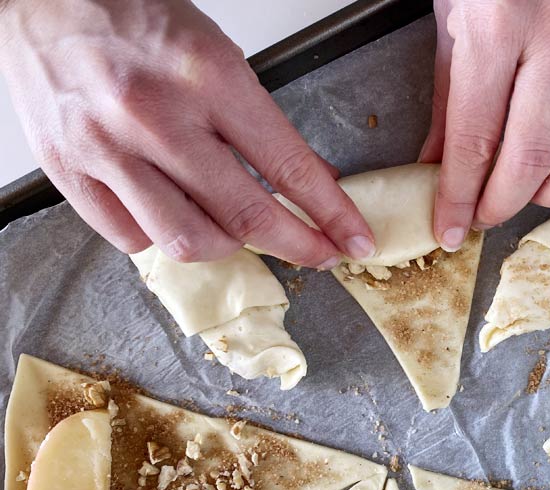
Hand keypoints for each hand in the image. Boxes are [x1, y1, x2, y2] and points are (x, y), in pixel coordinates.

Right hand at [0, 0, 374, 266]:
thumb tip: (313, 181)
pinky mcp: (68, 171)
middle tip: (318, 253)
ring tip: (236, 227)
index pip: (287, 166)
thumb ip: (262, 125)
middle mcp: (156, 116)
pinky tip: (172, 211)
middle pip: (245, 216)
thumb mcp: (219, 56)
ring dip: (228, 245)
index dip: (330, 213)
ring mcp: (107, 148)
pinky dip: (163, 237)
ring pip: (188, 241)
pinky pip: (132, 238)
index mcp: (208, 78)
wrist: (45, 1)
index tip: (353, 238)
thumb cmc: (136, 19)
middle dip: (297, 245)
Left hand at [420, 0, 549, 249]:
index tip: (448, 227)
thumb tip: (435, 160)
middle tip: (485, 215)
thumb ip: (446, 93)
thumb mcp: (453, 12)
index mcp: (497, 24)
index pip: (474, 136)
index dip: (458, 194)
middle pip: (532, 153)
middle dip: (502, 202)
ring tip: (536, 193)